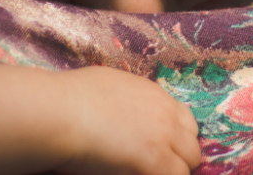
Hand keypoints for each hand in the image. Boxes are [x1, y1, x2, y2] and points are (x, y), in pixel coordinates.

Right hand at [54, 66, 200, 174]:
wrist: (60, 112)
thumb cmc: (70, 99)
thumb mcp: (108, 87)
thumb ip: (126, 101)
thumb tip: (119, 111)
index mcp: (154, 95)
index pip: (185, 120)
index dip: (175, 139)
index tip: (161, 151)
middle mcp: (165, 113)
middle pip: (192, 143)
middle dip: (178, 158)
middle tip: (155, 168)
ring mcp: (163, 136)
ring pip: (188, 163)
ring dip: (173, 171)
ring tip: (146, 173)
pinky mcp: (155, 160)